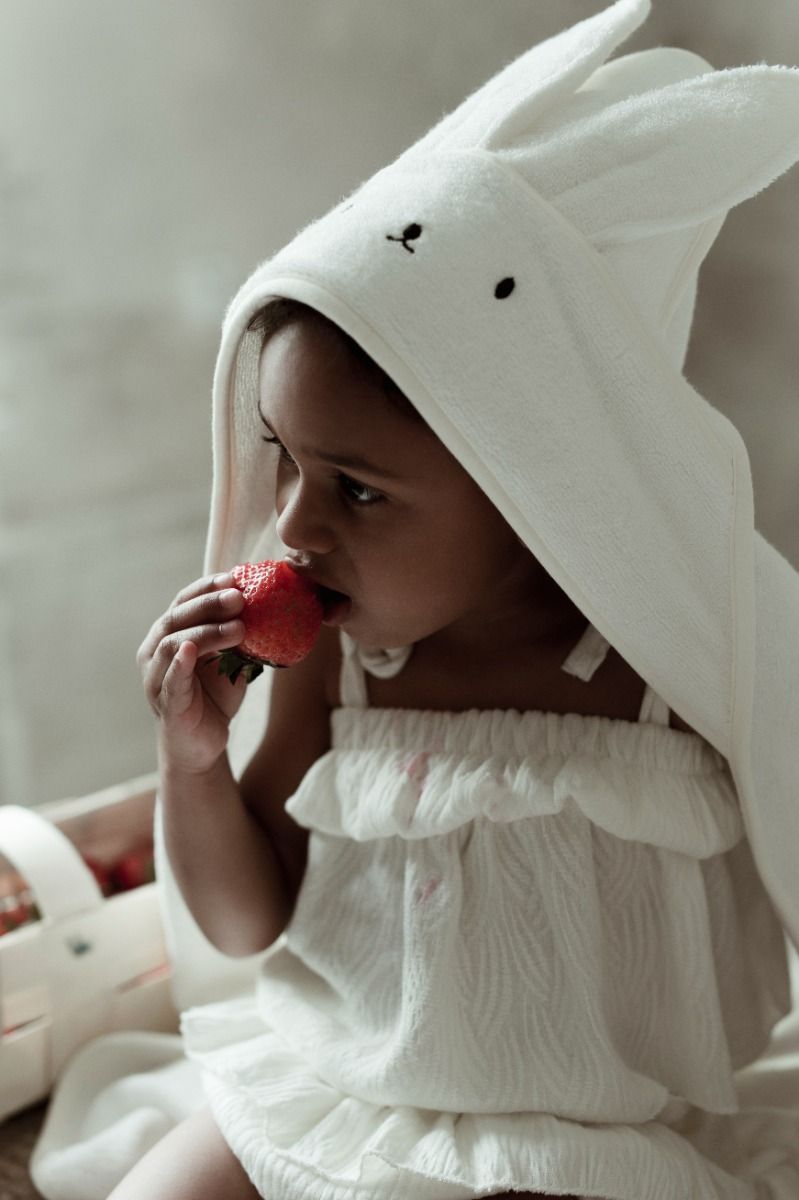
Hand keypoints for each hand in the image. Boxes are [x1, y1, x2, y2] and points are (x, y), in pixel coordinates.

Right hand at [137, 571, 248, 773]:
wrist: (202, 745)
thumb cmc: (214, 697)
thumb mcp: (231, 660)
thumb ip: (239, 635)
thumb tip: (271, 603)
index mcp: (169, 635)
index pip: (183, 602)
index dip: (206, 587)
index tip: (234, 576)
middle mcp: (155, 651)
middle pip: (177, 618)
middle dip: (209, 604)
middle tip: (239, 596)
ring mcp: (156, 677)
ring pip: (173, 645)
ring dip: (206, 632)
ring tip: (239, 627)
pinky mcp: (165, 703)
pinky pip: (170, 680)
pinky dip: (179, 664)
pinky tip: (190, 650)